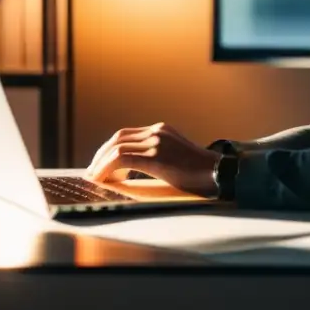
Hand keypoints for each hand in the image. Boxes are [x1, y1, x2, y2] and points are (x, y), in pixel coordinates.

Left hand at [84, 122, 220, 198]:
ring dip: (101, 164)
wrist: (217, 173)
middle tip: (92, 171)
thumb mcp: (175, 155)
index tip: (100, 162)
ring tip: (96, 177)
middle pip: (117, 138)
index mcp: (161, 129)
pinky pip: (121, 160)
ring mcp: (156, 142)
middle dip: (100, 155)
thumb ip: (157, 154)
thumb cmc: (199, 171)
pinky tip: (103, 180)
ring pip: (116, 148)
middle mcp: (156, 131)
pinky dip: (107, 169)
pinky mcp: (156, 156)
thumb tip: (132, 169)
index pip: (126, 135)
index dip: (109, 148)